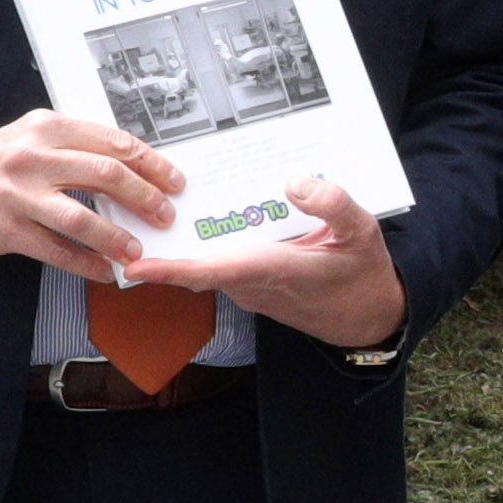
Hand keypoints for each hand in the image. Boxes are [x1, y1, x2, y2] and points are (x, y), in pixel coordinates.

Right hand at [0, 111, 178, 280]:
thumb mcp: (35, 136)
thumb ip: (78, 147)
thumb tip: (135, 170)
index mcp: (49, 128)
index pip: (114, 143)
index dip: (152, 164)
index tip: (174, 182)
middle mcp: (34, 157)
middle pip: (106, 175)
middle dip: (144, 198)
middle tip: (165, 215)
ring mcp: (18, 194)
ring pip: (81, 218)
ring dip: (116, 237)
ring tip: (137, 251)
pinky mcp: (5, 229)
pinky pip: (55, 250)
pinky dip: (85, 263)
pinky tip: (104, 270)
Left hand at [121, 176, 408, 349]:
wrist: (367, 319)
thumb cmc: (362, 276)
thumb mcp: (364, 233)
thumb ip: (334, 205)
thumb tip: (294, 183)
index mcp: (274, 270)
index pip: (212, 272)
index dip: (171, 269)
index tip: (135, 265)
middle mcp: (251, 282)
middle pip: (197, 258)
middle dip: (167, 233)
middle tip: (143, 193)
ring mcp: (247, 287)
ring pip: (208, 258)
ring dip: (189, 232)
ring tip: (173, 190)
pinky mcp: (249, 285)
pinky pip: (221, 260)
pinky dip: (213, 239)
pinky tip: (217, 209)